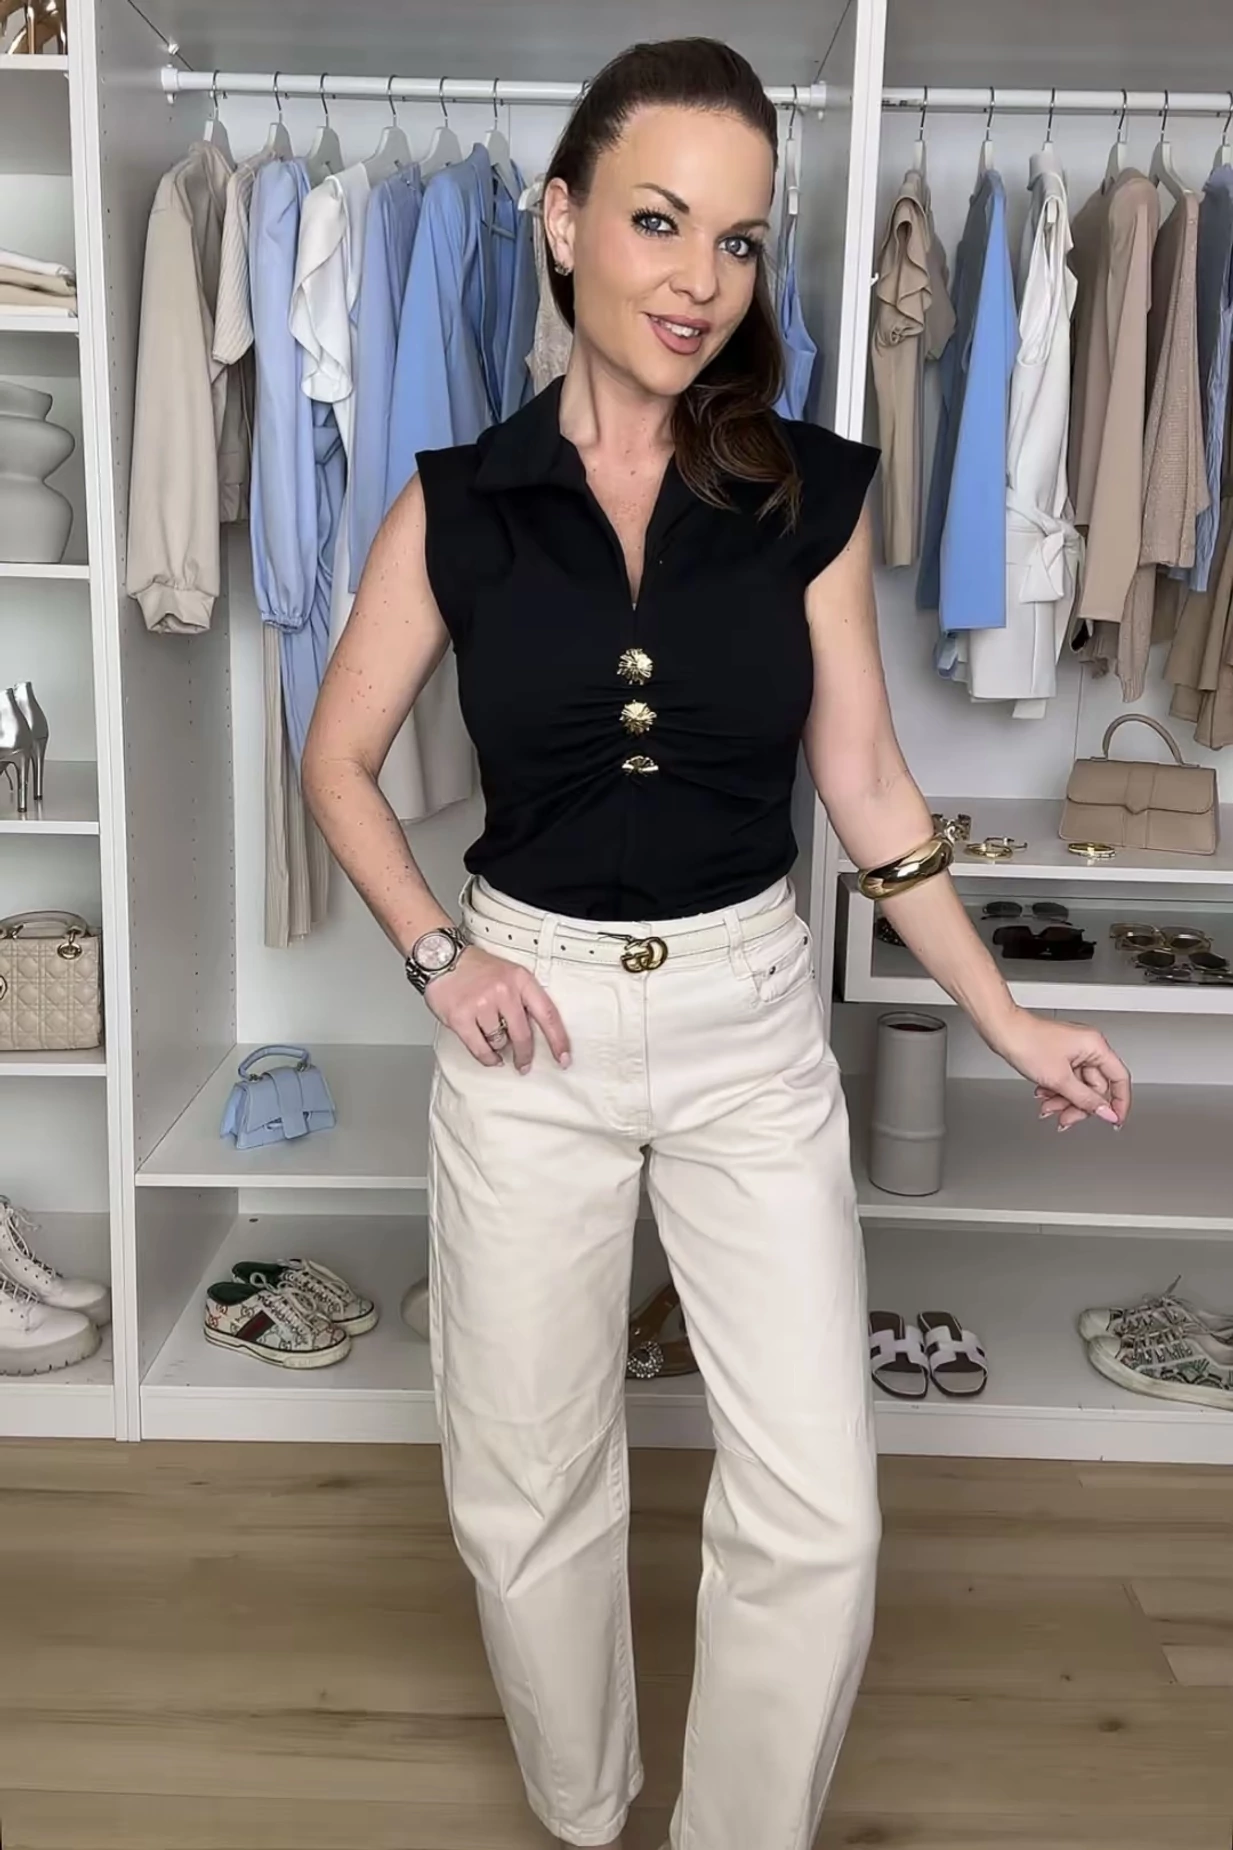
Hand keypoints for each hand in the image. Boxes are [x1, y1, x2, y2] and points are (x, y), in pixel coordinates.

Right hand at [425, 946, 570, 1073]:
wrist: (441, 958)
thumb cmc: (477, 969)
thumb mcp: (510, 974)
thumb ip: (524, 999)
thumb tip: (538, 1034)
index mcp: (521, 980)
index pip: (547, 1014)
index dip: (558, 1040)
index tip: (563, 1058)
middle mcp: (503, 991)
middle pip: (523, 1035)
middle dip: (525, 1055)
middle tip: (524, 1065)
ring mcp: (481, 1004)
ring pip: (500, 1042)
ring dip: (498, 1046)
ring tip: (490, 1035)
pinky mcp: (461, 1017)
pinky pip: (480, 1049)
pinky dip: (487, 1058)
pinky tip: (491, 1058)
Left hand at [985, 1007, 1130, 1132]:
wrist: (1002, 1031)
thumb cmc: (1027, 1042)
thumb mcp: (1060, 1079)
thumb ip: (1085, 1099)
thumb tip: (1106, 1113)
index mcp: (1095, 1046)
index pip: (1119, 1079)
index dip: (1120, 1103)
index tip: (1114, 1121)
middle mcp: (1087, 1047)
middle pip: (1096, 1088)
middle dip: (1079, 1106)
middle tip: (1066, 1119)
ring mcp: (1073, 1052)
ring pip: (1078, 1087)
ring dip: (1064, 1101)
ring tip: (1048, 1108)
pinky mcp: (1059, 1056)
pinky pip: (1066, 1081)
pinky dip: (1056, 1092)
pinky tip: (1043, 1095)